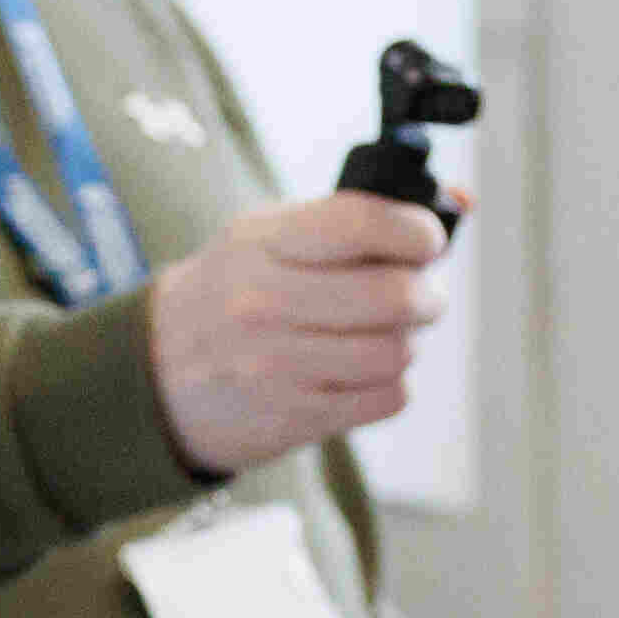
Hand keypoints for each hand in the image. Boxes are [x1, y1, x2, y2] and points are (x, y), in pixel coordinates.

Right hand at [145, 189, 450, 476]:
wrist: (159, 373)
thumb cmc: (233, 293)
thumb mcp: (268, 238)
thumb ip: (351, 220)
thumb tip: (459, 202)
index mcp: (262, 244)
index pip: (361, 223)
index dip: (415, 230)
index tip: (426, 239)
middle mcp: (264, 303)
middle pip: (394, 296)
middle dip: (426, 294)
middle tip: (420, 295)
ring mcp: (276, 365)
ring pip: (397, 351)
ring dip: (409, 342)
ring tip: (389, 333)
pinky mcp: (294, 415)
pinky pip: (387, 397)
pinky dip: (392, 383)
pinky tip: (365, 370)